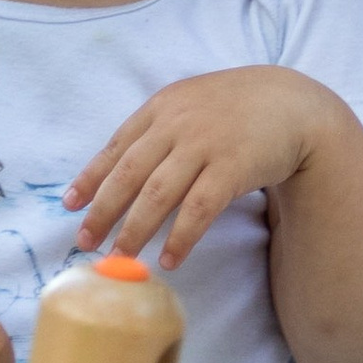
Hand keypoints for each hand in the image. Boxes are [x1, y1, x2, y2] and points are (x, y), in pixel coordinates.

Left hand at [68, 64, 326, 267]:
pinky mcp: (232, 167)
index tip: (70, 205)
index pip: (116, 147)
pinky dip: (181, 237)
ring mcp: (204, 145)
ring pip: (157, 194)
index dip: (91, 178)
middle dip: (103, 210)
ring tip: (119, 257)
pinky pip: (198, 209)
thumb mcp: (190, 105)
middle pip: (129, 174)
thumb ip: (159, 129)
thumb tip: (119, 173)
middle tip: (85, 241)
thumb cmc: (235, 110)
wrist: (292, 104)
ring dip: (134, 230)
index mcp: (161, 108)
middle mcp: (176, 124)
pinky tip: (169, 259)